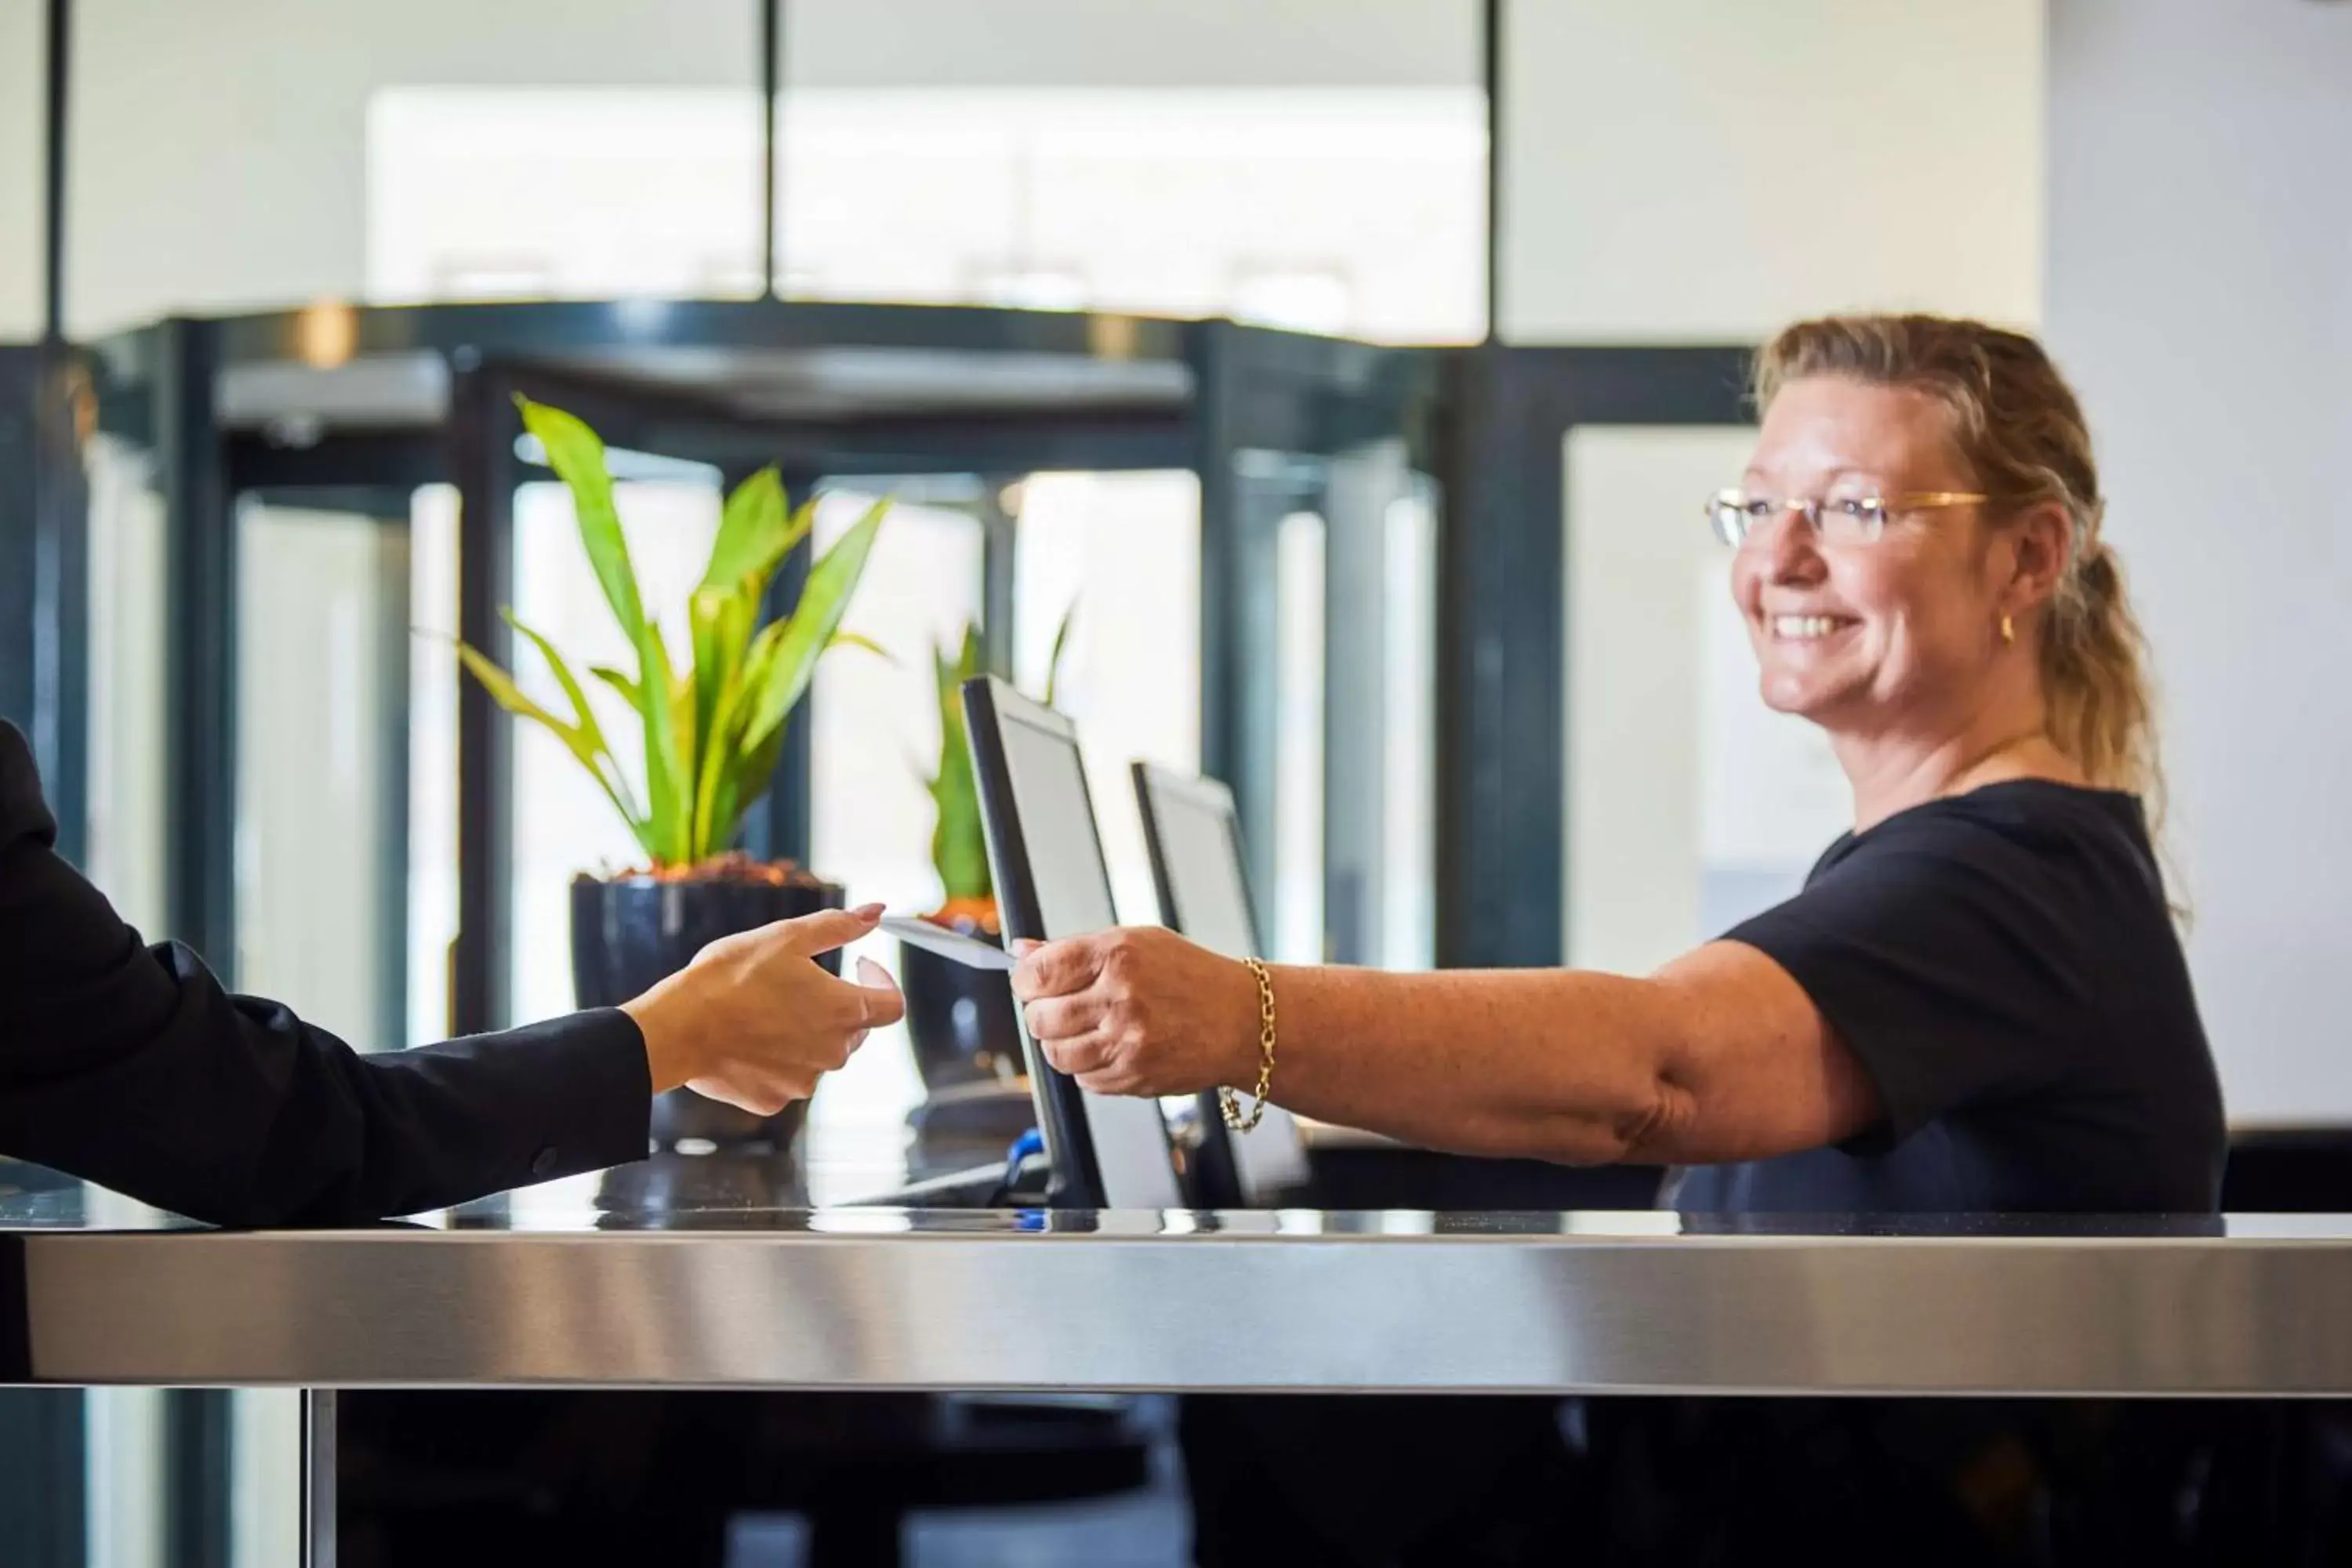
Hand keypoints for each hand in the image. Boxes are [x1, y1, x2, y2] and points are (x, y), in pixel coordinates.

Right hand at [621, 904, 904, 1115]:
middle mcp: (832, 1054)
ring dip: (805, 1033)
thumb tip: (876, 912)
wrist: (678, 1027)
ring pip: (819, 1054)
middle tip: (798, 983)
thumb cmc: (730, 978)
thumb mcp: (787, 937)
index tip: (861, 966)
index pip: (892, 1004)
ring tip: (764, 1009)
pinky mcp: (773, 1100)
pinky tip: (747, 1038)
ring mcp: (803, 1082)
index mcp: (844, 1012)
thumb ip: (839, 926)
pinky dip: (775, 1059)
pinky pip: (785, 1077)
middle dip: (836, 1005)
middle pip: (855, 1030)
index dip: (882, 981)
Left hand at [1010, 927, 1257, 1096]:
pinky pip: (1084, 1079)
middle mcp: (1121, 997)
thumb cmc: (1190, 977)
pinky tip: (1112, 1047)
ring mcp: (1127, 1041)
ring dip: (1061, 1043)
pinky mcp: (1134, 1076)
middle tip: (1058, 1006)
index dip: (1024, 979)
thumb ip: (1074, 949)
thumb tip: (1021, 951)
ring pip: (1056, 1053)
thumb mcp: (1136, 943)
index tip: (1029, 981)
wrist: (1242, 1021)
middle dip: (1041, 1013)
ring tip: (1086, 1028)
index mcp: (1117, 954)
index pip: (1038, 972)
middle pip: (1041, 1017)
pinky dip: (1088, 1066)